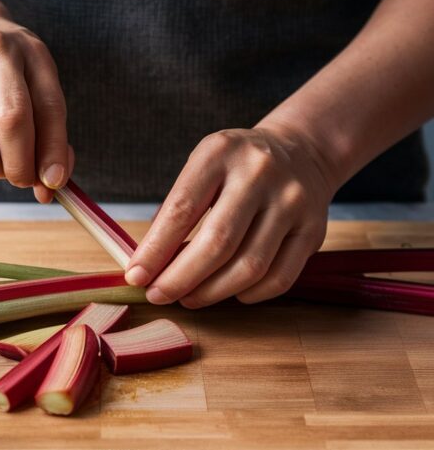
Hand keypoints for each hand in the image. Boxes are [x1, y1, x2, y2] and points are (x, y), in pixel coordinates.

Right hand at [0, 7, 71, 201]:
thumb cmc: (9, 69)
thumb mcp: (38, 84)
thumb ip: (50, 133)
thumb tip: (49, 185)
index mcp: (29, 50)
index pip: (48, 107)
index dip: (53, 151)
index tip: (54, 181)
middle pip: (10, 123)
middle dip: (21, 166)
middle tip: (24, 180)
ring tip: (0, 160)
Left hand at [125, 125, 337, 306]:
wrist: (300, 151)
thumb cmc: (235, 167)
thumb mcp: (201, 168)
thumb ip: (175, 211)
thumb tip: (147, 265)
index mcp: (220, 153)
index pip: (181, 210)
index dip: (155, 250)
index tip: (136, 277)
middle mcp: (259, 174)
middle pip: (217, 243)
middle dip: (180, 279)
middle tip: (158, 296)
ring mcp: (292, 202)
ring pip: (249, 267)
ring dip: (211, 292)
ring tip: (188, 298)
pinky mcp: (314, 229)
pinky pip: (279, 278)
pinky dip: (248, 295)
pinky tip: (228, 292)